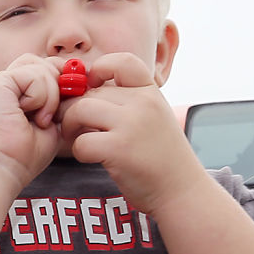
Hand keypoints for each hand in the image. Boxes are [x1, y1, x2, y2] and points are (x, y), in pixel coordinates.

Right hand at [0, 54, 68, 185]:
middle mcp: (12, 82)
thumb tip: (81, 76)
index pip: (51, 66)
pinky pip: (34, 76)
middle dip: (58, 89)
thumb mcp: (54, 120)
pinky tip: (26, 115)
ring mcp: (5, 80)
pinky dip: (39, 97)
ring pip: (43, 67)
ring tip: (38, 119)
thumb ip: (62, 96)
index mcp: (22, 90)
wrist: (6, 165)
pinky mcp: (0, 81)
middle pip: (48, 63)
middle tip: (49, 117)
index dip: (65, 80)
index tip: (68, 103)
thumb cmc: (26, 153)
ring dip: (50, 96)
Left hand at [58, 54, 206, 213]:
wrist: (182, 191)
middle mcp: (142, 103)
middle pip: (90, 92)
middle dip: (74, 108)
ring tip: (78, 138)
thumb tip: (83, 89)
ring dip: (70, 126)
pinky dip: (78, 151)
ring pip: (80, 110)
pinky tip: (90, 157)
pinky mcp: (119, 150)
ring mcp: (131, 125)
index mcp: (151, 92)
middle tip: (74, 125)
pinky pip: (81, 142)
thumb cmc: (161, 158)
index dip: (99, 69)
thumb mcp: (153, 118)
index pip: (121, 61)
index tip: (92, 88)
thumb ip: (127, 102)